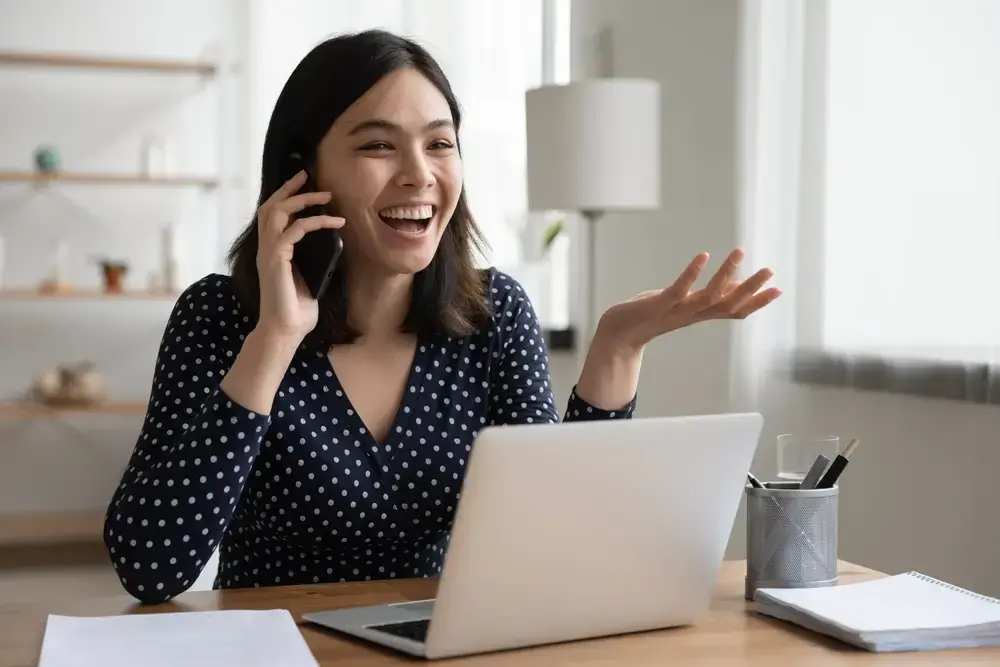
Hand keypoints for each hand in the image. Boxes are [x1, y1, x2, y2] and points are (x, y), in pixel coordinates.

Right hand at [254, 170, 344, 340]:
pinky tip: (333, 223)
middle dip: (289, 188)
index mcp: (273, 250)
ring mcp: (269, 253)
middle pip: (270, 206)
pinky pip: (294, 230)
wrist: (286, 330)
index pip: (273, 214)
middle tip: (308, 175)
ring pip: (278, 212)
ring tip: (326, 197)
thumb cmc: (297, 309)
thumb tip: (335, 244)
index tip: (303, 182)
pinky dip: (314, 222)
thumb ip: (314, 258)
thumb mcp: (310, 277)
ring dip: (302, 200)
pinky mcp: (277, 260)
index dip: (285, 195)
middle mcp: (266, 248)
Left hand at [597, 249, 781, 351]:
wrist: (619, 333)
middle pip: (728, 304)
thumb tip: (737, 286)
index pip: (735, 310)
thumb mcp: (686, 304)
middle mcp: (693, 314)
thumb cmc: (653, 314)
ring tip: (739, 252)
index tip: (780, 289)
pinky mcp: (658, 304)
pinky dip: (692, 274)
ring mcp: (677, 310)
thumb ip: (711, 297)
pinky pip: (678, 289)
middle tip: (770, 271)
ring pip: (708, 296)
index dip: (757, 302)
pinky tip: (703, 256)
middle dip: (751, 289)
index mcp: (701, 314)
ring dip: (726, 275)